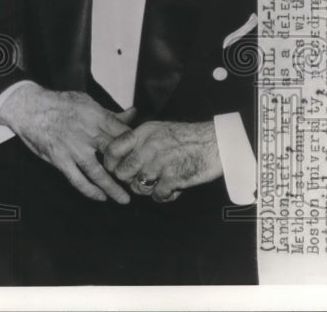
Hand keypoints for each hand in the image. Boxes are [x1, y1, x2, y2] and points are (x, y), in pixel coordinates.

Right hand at [0, 82, 135, 203]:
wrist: (29, 108)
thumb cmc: (58, 103)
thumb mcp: (86, 102)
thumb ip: (110, 113)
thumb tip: (132, 113)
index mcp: (97, 117)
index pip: (125, 134)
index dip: (135, 146)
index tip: (140, 155)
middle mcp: (87, 134)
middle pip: (115, 155)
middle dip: (128, 169)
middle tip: (137, 179)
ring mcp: (73, 149)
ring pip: (99, 173)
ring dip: (113, 188)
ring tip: (124, 199)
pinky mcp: (60, 160)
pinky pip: (78, 180)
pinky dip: (90, 191)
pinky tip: (100, 197)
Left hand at [101, 120, 221, 201]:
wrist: (216, 143)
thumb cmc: (188, 137)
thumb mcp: (159, 129)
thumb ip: (140, 139)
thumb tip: (121, 152)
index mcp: (143, 133)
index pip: (113, 149)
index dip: (110, 162)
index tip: (115, 169)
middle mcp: (148, 147)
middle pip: (122, 172)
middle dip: (129, 179)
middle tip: (139, 179)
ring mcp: (160, 164)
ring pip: (138, 186)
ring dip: (147, 189)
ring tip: (158, 184)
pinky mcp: (173, 178)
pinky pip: (157, 196)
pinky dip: (163, 196)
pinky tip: (171, 189)